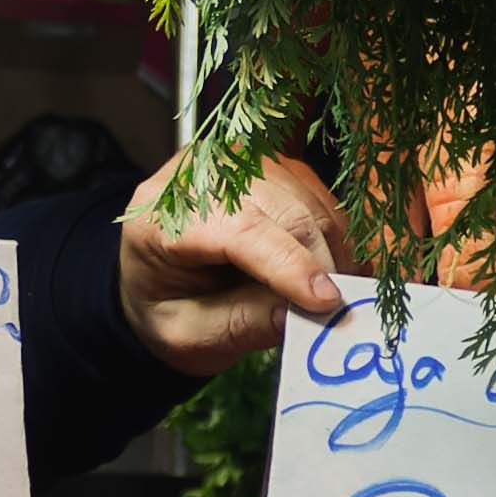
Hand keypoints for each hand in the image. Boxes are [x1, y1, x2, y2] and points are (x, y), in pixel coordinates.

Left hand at [119, 149, 352, 374]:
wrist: (161, 279)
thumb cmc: (168, 308)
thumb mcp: (190, 334)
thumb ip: (241, 324)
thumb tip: (301, 314)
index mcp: (162, 219)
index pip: (237, 228)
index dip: (287, 263)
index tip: (325, 301)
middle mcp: (201, 175)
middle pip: (284, 210)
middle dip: (319, 265)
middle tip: (334, 315)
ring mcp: (240, 163)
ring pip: (311, 203)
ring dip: (330, 255)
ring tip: (320, 298)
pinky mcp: (272, 167)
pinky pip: (320, 200)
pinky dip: (332, 241)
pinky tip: (321, 272)